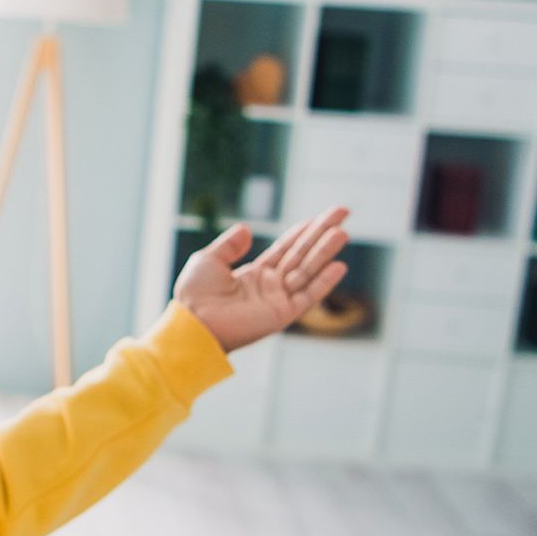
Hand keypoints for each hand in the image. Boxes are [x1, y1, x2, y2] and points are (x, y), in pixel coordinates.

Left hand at [174, 205, 350, 352]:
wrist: (193, 322)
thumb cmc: (194, 294)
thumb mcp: (209, 260)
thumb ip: (229, 245)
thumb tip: (246, 229)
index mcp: (254, 274)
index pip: (285, 249)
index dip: (303, 232)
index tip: (321, 217)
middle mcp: (270, 286)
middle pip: (302, 255)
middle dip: (322, 234)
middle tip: (343, 213)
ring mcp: (277, 300)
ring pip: (307, 270)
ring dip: (325, 252)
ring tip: (342, 232)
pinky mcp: (281, 314)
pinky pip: (307, 296)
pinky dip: (323, 282)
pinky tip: (339, 266)